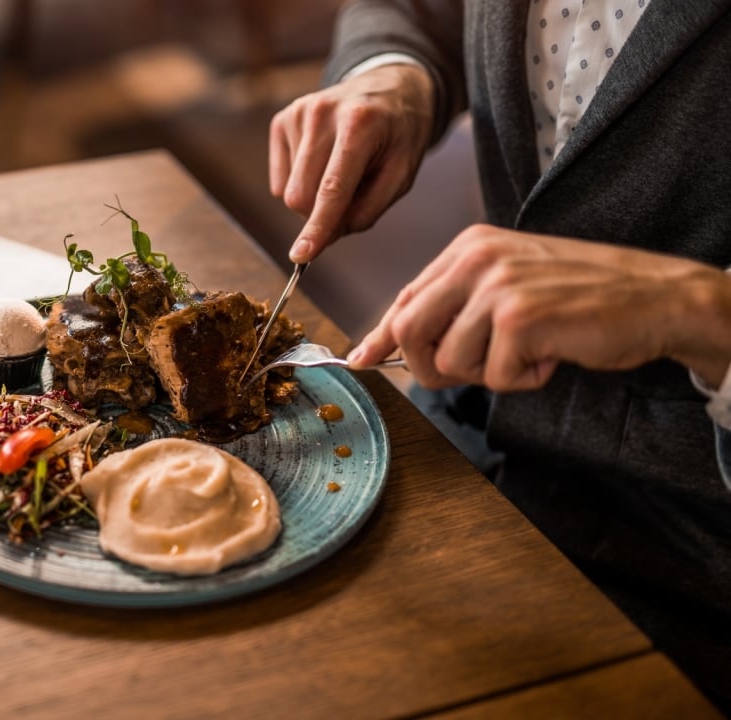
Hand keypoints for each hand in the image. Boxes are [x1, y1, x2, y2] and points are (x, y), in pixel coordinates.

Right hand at [269, 63, 434, 263]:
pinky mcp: (282, 120)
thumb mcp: (402, 173)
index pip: (332, 188)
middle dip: (320, 215)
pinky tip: (323, 161)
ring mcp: (298, 113)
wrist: (388, 86)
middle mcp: (322, 113)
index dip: (317, 226)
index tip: (301, 256)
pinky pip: (279, 179)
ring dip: (313, 196)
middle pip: (300, 196)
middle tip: (349, 201)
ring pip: (287, 191)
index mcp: (360, 124)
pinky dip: (301, 182)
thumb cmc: (399, 133)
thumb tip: (326, 237)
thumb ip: (368, 209)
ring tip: (341, 171)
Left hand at [347, 224, 730, 391]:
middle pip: (408, 330)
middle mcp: (475, 258)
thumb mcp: (509, 285)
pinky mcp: (518, 317)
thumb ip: (457, 307)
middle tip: (473, 370)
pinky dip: (522, 379)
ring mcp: (496, 285)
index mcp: (468, 247)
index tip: (360, 359)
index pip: (405, 298)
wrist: (657, 296)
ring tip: (530, 350)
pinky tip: (551, 354)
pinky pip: (492, 375)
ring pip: (450, 360)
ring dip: (489, 374)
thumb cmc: (584, 297)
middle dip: (430, 368)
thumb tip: (395, 345)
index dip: (380, 336)